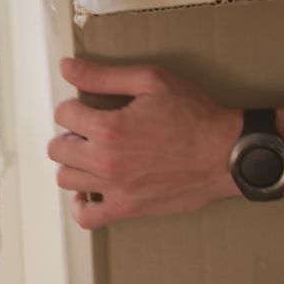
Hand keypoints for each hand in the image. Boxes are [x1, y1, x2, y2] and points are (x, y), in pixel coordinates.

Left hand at [47, 58, 241, 227]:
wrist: (227, 153)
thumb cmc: (194, 114)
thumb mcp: (151, 81)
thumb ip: (103, 75)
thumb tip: (66, 67)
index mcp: (109, 128)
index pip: (63, 114)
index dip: (74, 106)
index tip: (88, 107)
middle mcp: (105, 161)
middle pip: (57, 149)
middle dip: (70, 135)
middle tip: (90, 131)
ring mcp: (115, 188)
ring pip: (66, 178)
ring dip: (73, 164)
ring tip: (92, 155)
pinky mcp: (127, 209)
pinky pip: (86, 217)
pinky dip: (81, 206)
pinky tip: (89, 190)